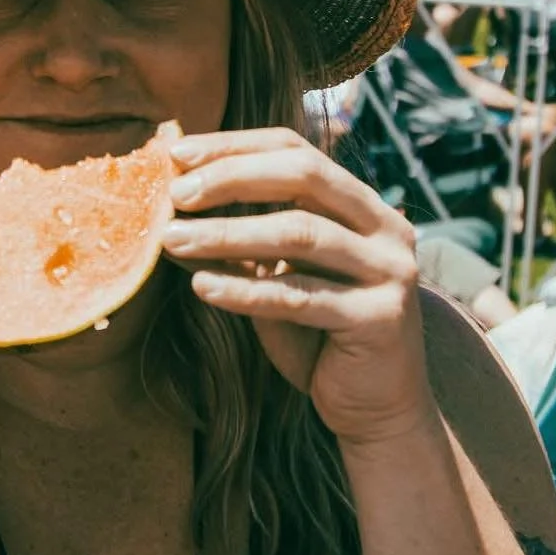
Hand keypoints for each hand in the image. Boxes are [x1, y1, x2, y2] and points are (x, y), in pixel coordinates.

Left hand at [161, 127, 432, 446]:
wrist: (373, 408)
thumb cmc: (314, 332)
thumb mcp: (270, 274)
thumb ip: (234, 237)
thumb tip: (166, 208)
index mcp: (362, 202)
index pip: (294, 148)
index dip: (234, 146)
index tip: (177, 154)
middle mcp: (386, 226)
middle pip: (303, 176)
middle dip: (231, 178)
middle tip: (176, 193)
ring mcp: (389, 271)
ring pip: (299, 234)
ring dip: (226, 233)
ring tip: (171, 239)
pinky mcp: (381, 319)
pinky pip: (300, 296)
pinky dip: (244, 289)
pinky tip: (200, 285)